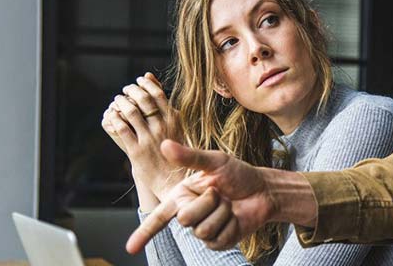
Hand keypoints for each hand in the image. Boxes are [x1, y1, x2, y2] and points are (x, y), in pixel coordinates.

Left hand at [100, 72, 183, 198]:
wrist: (173, 180)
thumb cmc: (175, 151)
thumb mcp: (176, 126)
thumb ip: (164, 105)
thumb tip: (151, 78)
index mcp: (174, 120)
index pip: (158, 94)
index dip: (146, 84)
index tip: (138, 81)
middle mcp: (162, 128)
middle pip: (143, 100)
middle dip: (131, 90)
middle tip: (125, 89)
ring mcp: (149, 139)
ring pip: (131, 112)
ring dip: (121, 102)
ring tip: (117, 100)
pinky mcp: (136, 151)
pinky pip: (122, 129)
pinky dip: (114, 118)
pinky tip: (112, 115)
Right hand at [126, 140, 283, 253]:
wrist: (263, 190)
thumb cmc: (239, 174)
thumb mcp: (215, 161)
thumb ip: (190, 156)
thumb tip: (164, 145)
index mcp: (182, 196)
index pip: (158, 217)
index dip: (143, 233)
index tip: (129, 248)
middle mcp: (190, 214)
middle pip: (185, 219)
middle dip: (207, 203)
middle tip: (220, 193)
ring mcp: (204, 230)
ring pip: (203, 230)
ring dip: (222, 213)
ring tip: (229, 204)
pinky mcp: (218, 242)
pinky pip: (218, 239)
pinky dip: (231, 225)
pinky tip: (235, 217)